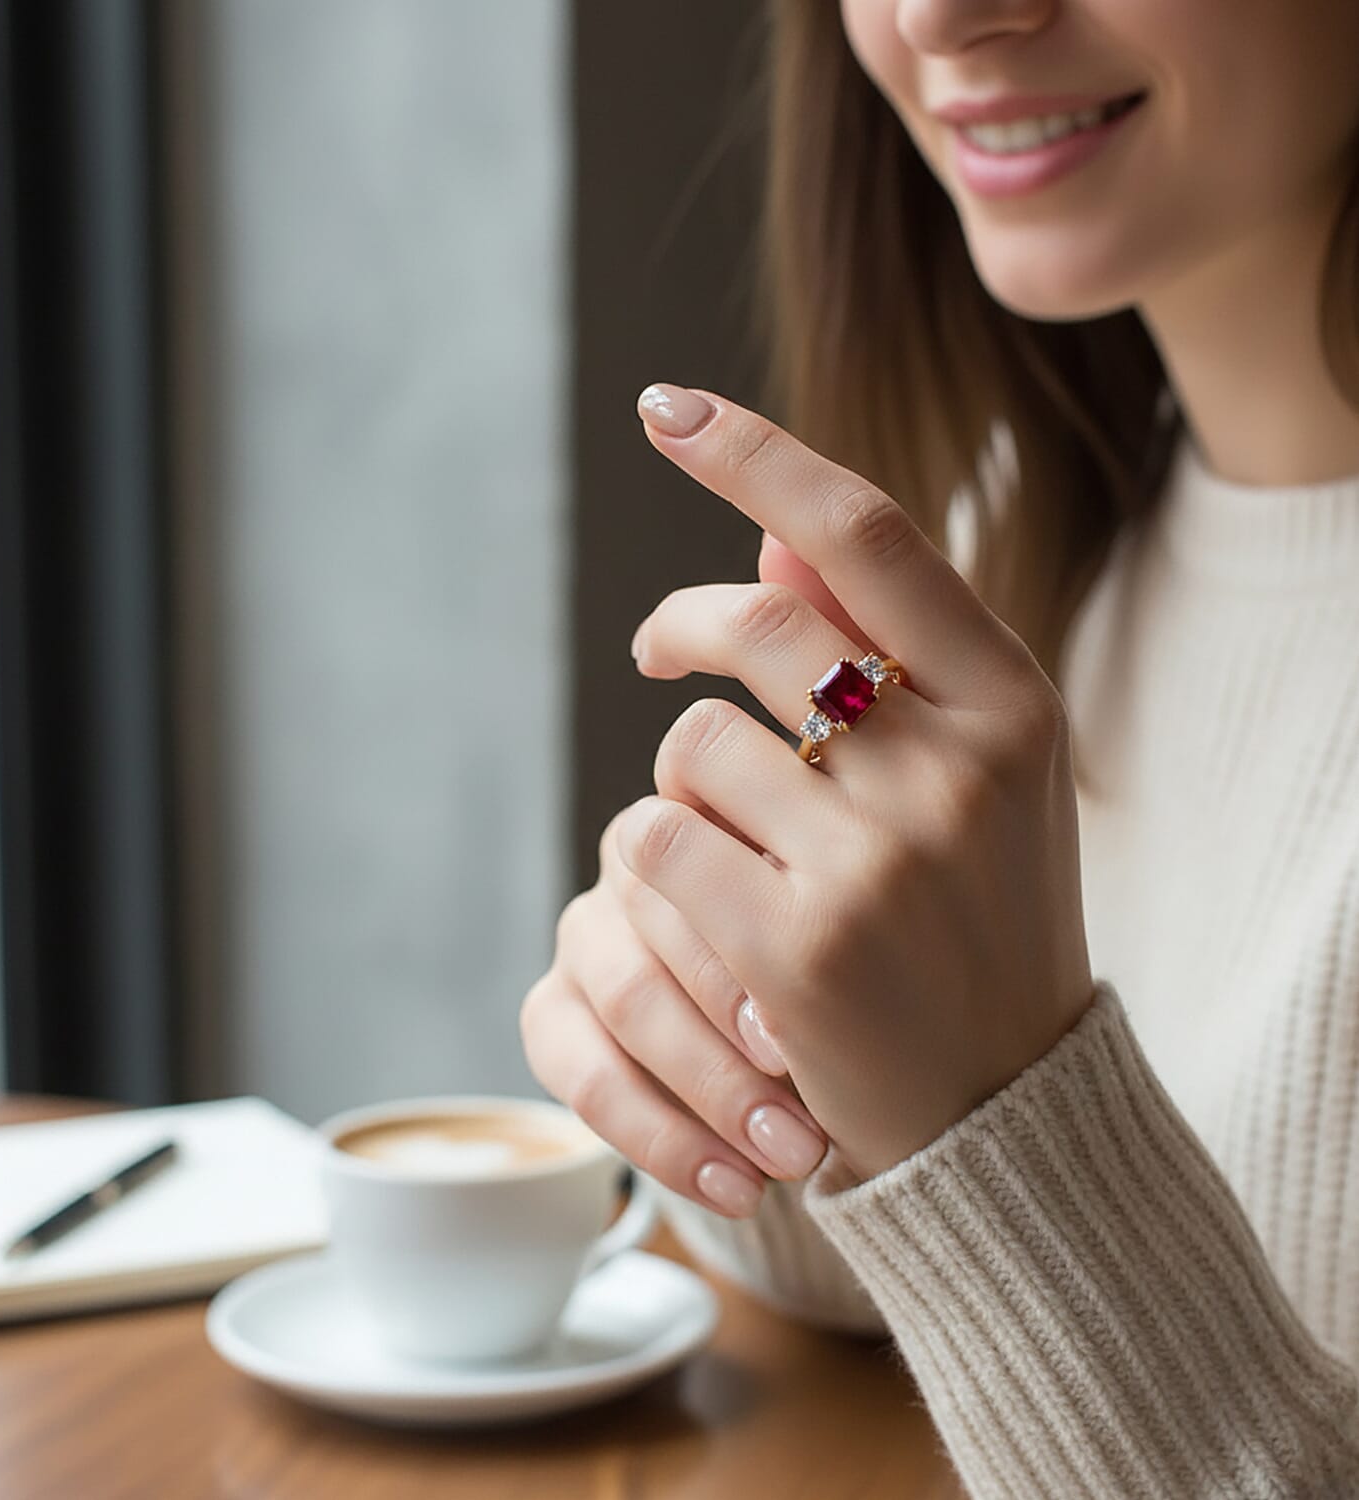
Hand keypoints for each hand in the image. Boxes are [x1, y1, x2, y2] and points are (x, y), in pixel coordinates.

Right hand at [519, 807, 831, 1218]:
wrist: (856, 1065)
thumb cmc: (873, 988)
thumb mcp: (867, 937)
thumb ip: (828, 900)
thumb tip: (828, 912)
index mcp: (711, 812)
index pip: (690, 853)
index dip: (734, 952)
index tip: (796, 1036)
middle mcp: (637, 859)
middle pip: (657, 922)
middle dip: (731, 1029)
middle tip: (804, 1110)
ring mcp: (589, 930)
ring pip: (627, 999)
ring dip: (711, 1093)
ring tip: (794, 1159)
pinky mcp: (554, 1007)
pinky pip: (583, 1074)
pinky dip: (663, 1144)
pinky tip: (736, 1190)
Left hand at [612, 383, 1094, 1182]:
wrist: (1006, 1107)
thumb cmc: (979, 918)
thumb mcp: (974, 771)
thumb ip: (882, 650)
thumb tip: (772, 538)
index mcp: (1012, 701)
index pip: (865, 533)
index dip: (755, 455)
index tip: (666, 407)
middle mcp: (956, 765)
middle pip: (754, 627)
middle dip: (681, 625)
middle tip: (656, 647)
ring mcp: (879, 859)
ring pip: (691, 743)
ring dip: (684, 781)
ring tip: (734, 840)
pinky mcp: (797, 948)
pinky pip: (656, 839)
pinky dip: (660, 858)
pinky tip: (711, 907)